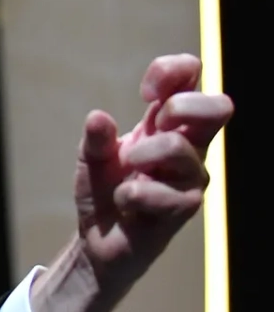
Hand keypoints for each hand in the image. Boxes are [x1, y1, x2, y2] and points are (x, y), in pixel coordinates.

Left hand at [74, 54, 230, 286]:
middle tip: (149, 127)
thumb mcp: (92, 159)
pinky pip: (163, 193)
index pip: (192, 79)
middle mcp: (189, 146)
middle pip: (219, 106)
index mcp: (168, 125)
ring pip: (179, 148)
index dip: (172, 71)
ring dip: (141, 156)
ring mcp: (191, 176)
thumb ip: (96, 138)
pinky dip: (131, 195)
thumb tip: (98, 117)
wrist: (100, 240)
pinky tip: (126, 203)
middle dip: (179, 108)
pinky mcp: (185, 207)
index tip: (145, 92)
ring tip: (126, 171)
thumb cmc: (105, 192)